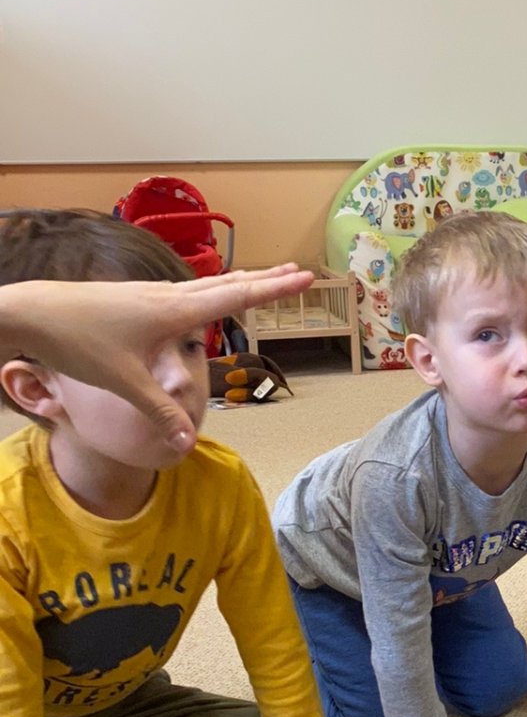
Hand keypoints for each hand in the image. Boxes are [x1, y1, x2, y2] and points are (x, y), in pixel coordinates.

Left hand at [4, 268, 312, 454]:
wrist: (30, 312)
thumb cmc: (78, 343)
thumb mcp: (124, 384)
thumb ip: (160, 413)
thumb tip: (187, 445)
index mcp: (173, 311)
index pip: (236, 297)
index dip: (274, 290)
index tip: (307, 278)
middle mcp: (167, 296)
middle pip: (228, 284)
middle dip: (265, 279)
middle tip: (298, 271)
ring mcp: (150, 294)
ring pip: (206, 285)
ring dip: (238, 282)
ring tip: (261, 279)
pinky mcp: (135, 298)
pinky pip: (186, 292)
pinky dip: (210, 290)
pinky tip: (203, 298)